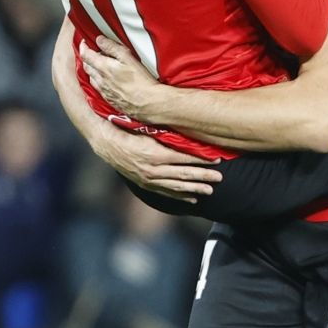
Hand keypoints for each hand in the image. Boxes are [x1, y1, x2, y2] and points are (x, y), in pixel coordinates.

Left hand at [80, 36, 161, 119]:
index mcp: (103, 68)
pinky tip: (105, 80)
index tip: (84, 42)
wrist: (148, 103)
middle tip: (93, 51)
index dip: (83, 46)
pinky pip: (98, 88)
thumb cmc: (141, 80)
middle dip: (87, 57)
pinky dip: (98, 80)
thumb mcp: (128, 58)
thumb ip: (112, 47)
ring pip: (91, 78)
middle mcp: (100, 80)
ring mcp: (104, 91)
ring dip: (92, 70)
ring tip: (99, 65)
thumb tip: (99, 40)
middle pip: (86, 67)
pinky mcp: (109, 100)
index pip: (86, 55)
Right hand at [91, 120, 221, 202]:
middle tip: (220, 178)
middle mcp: (153, 169)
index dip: (202, 159)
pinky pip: (166, 192)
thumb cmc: (128, 130)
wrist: (106, 143)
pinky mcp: (145, 184)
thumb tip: (189, 134)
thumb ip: (167, 134)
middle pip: (184, 174)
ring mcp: (148, 179)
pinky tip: (192, 198)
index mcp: (155, 153)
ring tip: (210, 190)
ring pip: (176, 186)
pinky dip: (180, 196)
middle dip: (204, 176)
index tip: (217, 160)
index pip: (184, 158)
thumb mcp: (148, 128)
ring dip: (195, 188)